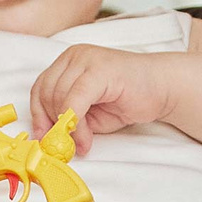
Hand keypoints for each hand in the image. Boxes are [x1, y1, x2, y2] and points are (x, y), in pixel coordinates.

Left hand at [30, 46, 176, 152]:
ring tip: (82, 143)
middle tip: (64, 145)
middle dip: (52, 123)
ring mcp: (86, 59)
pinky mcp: (99, 69)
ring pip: (59, 97)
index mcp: (68, 62)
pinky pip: (75, 100)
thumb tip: (48, 137)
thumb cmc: (128, 98)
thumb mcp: (89, 112)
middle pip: (46, 92)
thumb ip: (68, 118)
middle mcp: (74, 56)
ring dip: (68, 128)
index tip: (43, 136)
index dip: (38, 115)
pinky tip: (86, 138)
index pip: (39, 88)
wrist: (163, 88)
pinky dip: (77, 124)